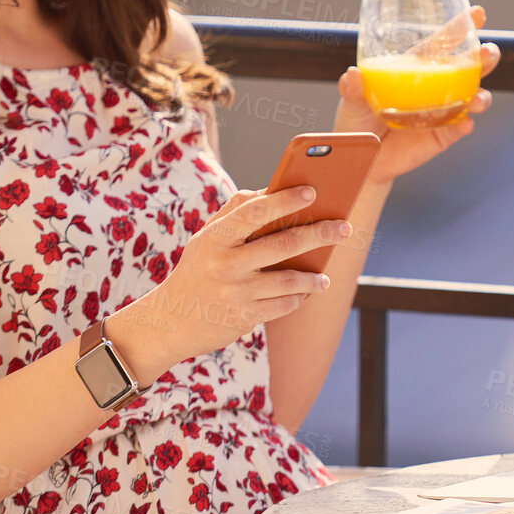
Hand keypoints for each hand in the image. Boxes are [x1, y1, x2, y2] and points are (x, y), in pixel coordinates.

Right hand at [112, 188, 354, 381]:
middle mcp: (227, 264)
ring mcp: (236, 293)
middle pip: (283, 244)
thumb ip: (236, 213)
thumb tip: (273, 192)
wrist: (168, 322)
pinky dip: (298, 298)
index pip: (255, 211)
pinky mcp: (244, 318)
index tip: (313, 191)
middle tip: (344, 227)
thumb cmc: (197, 270)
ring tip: (325, 276)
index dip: (285, 200)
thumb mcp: (206, 238)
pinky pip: (283, 305)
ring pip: (289, 279)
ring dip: (314, 276)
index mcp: (216, 238)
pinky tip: (305, 293)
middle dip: (320, 233)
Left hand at [335, 3, 498, 185]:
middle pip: (468, 67)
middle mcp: (436, 86)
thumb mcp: (352, 102)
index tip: (478, 13)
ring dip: (481, 96)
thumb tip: (352, 75)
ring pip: (473, 97)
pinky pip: (460, 128)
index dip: (461, 27)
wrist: (362, 160)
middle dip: (484, 57)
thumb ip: (353, 89)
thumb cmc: (357, 122)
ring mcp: (443, 111)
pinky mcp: (444, 135)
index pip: (442, 43)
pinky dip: (465, 125)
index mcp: (416, 68)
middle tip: (488, 53)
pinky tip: (465, 123)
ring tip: (479, 100)